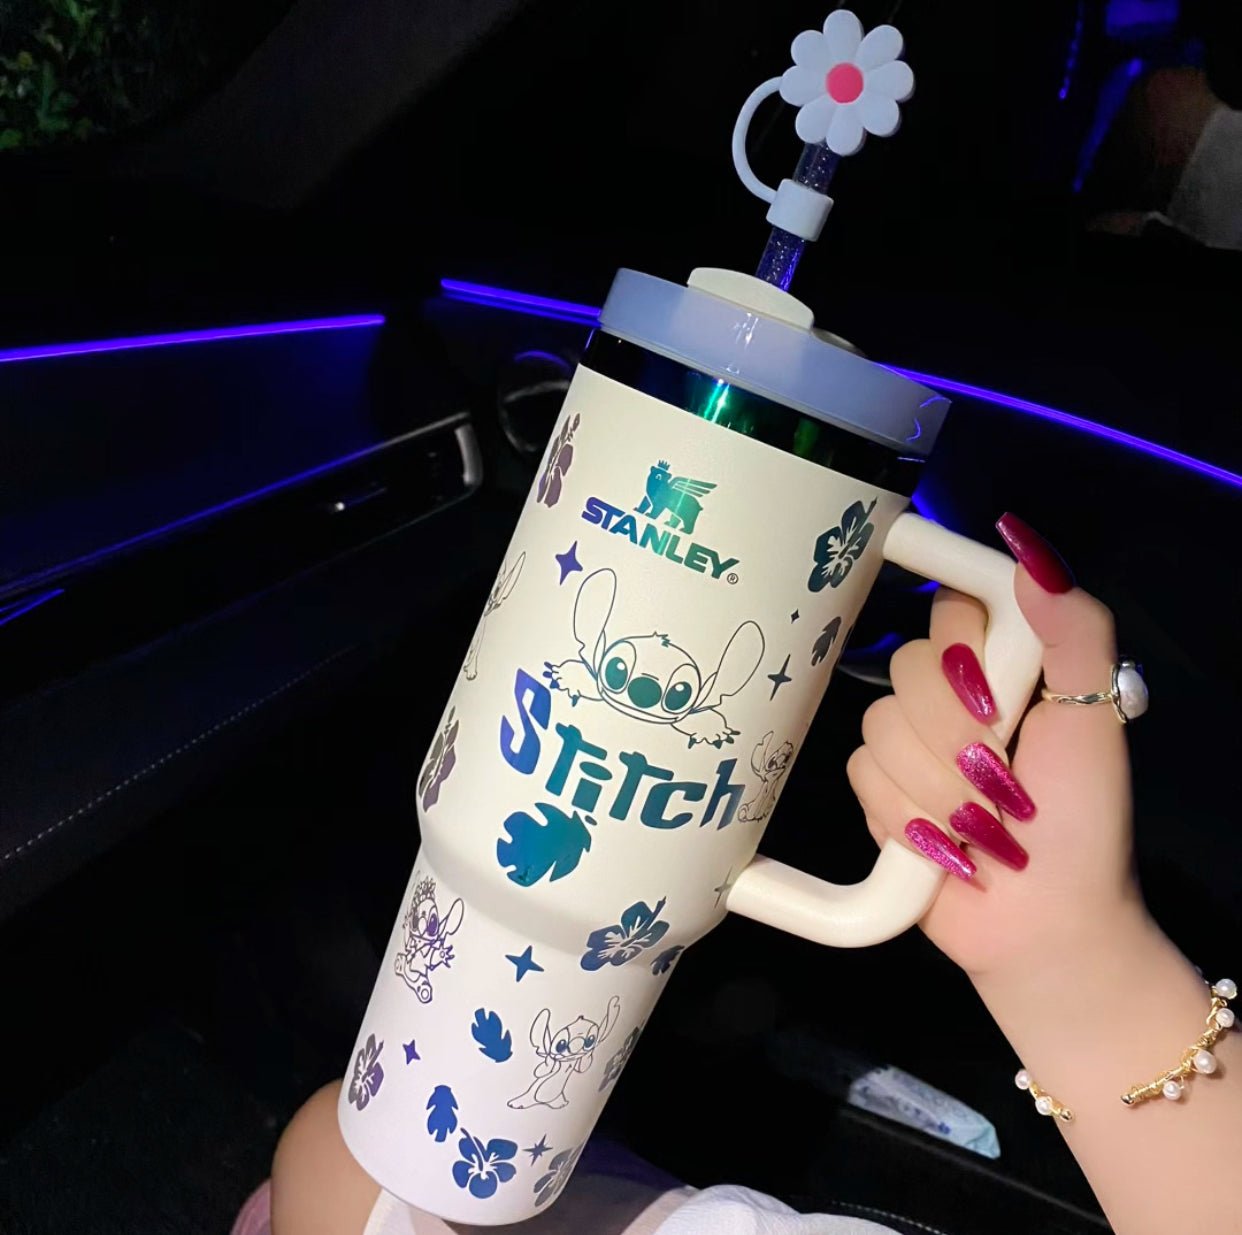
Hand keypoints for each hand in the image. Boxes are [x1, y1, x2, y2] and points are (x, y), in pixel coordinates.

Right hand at [847, 515, 1147, 982]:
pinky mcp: (877, 792)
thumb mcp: (1094, 715)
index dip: (962, 643)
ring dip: (937, 786)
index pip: (950, 605)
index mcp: (1001, 665)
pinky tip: (943, 843)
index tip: (996, 693)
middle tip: (1003, 776)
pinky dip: (907, 816)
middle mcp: (949, 696)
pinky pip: (863, 775)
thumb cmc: (1084, 817)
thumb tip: (1025, 546)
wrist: (1048, 921)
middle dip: (957, 734)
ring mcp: (908, 744)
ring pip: (878, 726)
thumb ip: (1074, 627)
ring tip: (981, 824)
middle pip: (907, 668)